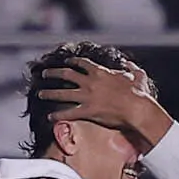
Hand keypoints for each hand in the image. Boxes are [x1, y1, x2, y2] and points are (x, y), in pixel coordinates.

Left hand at [30, 50, 165, 148]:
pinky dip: (58, 115)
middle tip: (44, 74)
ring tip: (40, 93)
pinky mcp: (87, 111)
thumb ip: (131, 69)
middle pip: (66, 75)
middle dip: (53, 73)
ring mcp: (87, 97)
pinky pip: (68, 113)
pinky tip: (50, 116)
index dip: (72, 62)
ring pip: (62, 93)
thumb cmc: (138, 93)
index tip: (66, 62)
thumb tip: (128, 64)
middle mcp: (90, 82)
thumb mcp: (137, 76)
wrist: (137, 109)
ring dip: (50, 93)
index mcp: (100, 72)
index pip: (82, 63)